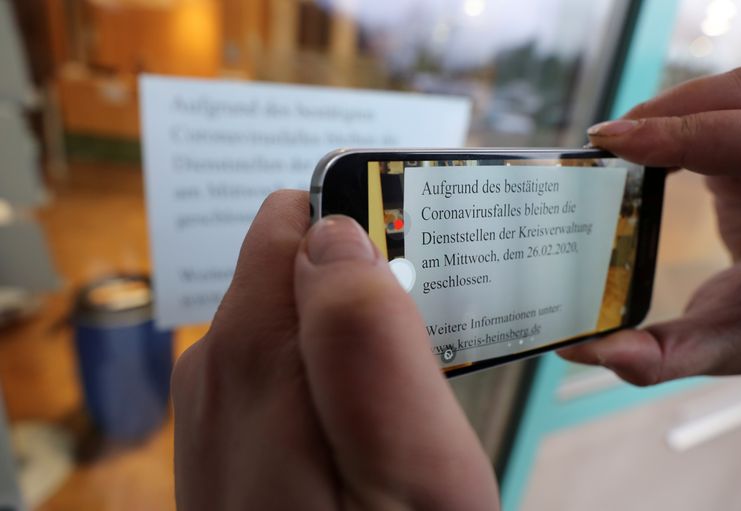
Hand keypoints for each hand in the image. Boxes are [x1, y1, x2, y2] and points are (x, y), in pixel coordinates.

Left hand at [171, 191, 498, 509]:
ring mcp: (222, 405)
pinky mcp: (238, 436)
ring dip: (360, 329)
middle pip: (296, 266)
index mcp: (250, 351)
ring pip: (299, 315)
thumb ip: (363, 335)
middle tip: (431, 343)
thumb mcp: (405, 466)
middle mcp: (219, 366)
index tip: (425, 268)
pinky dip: (338, 370)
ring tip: (412, 389)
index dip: (366, 224)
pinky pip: (290, 366)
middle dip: (369, 279)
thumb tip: (333, 231)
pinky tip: (374, 422)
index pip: (294, 222)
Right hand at [559, 66, 740, 384]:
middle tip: (604, 145)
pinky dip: (684, 120)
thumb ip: (669, 354)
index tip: (617, 143)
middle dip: (669, 112)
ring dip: (674, 110)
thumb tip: (589, 352)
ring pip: (740, 94)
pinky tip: (648, 147)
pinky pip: (732, 110)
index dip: (688, 132)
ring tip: (618, 145)